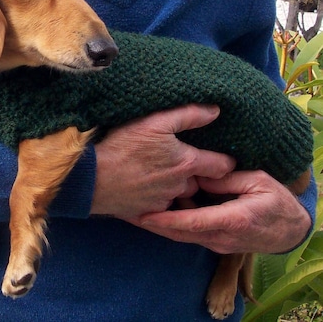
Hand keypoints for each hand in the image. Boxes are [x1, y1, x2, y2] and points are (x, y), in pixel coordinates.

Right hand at [91, 104, 235, 220]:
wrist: (93, 178)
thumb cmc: (123, 146)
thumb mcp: (155, 121)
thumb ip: (188, 115)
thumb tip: (215, 111)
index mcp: (187, 163)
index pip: (223, 166)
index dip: (223, 161)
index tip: (216, 157)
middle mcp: (180, 186)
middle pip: (199, 182)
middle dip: (193, 175)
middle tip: (176, 161)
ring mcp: (164, 202)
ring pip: (179, 195)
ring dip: (174, 187)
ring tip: (156, 174)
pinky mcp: (148, 213)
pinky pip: (160, 206)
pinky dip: (155, 198)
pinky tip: (142, 186)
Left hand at [136, 171, 311, 253]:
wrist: (289, 230)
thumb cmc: (276, 202)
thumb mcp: (258, 182)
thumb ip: (227, 180)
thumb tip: (200, 175)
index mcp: (232, 220)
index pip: (192, 222)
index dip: (166, 219)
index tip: (145, 214)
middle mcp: (220, 236)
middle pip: (179, 233)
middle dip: (153, 224)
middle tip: (128, 212)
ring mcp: (216, 242)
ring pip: (181, 235)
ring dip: (158, 225)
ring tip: (134, 210)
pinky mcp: (213, 241)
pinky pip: (188, 233)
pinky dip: (171, 224)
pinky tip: (156, 211)